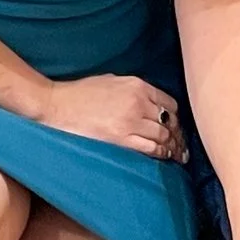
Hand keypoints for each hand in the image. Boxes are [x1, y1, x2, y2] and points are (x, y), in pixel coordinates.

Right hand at [44, 74, 187, 159]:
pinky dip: (161, 154)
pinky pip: (151, 148)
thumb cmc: (80, 93)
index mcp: (137, 85)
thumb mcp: (112, 81)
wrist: (57, 105)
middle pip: (170, 121)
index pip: (169, 104)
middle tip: (182, 147)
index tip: (177, 128)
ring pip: (164, 136)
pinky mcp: (122, 139)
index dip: (176, 118)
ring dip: (173, 147)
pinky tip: (165, 158)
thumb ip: (133, 90)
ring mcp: (131, 121)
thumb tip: (148, 101)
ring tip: (177, 156)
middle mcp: (138, 102)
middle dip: (178, 136)